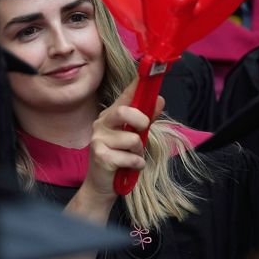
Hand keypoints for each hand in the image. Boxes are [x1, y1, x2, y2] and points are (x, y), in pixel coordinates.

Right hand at [83, 80, 163, 202]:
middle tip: (143, 131)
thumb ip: (147, 118)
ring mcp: (98, 139)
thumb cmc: (120, 156)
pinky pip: (130, 157)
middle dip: (141, 122)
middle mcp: (101, 123)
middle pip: (124, 112)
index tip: (150, 73)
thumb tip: (160, 99)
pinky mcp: (100, 156)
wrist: (102, 185)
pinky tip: (128, 167)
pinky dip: (136, 164)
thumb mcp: (135, 136)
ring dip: (139, 151)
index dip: (137, 84)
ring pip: (132, 139)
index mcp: (111, 114)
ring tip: (132, 156)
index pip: (125, 95)